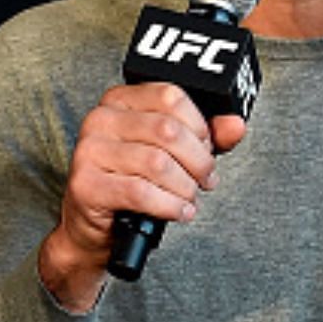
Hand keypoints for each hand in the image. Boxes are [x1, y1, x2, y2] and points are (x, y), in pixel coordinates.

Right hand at [38, 83, 247, 310]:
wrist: (96, 224)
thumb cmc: (135, 180)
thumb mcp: (175, 152)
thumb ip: (207, 136)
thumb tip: (236, 125)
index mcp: (121, 100)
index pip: (171, 97)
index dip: (199, 127)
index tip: (207, 149)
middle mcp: (101, 119)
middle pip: (168, 131)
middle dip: (198, 161)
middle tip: (205, 179)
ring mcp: (90, 151)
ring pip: (158, 163)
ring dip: (185, 187)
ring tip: (189, 197)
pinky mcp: (86, 185)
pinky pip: (141, 193)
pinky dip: (170, 206)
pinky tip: (179, 211)